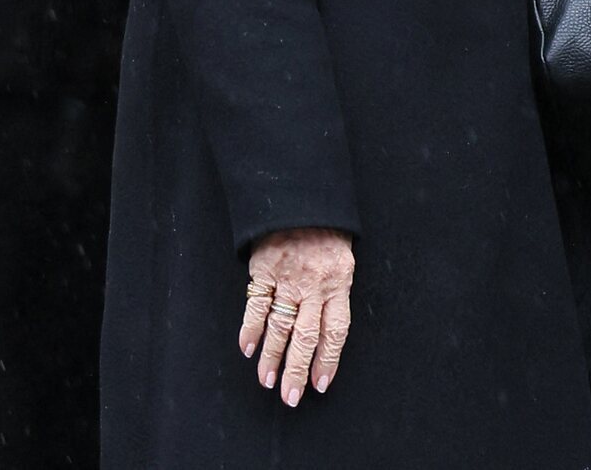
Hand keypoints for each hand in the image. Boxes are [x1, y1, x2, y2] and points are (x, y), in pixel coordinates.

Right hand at [239, 227, 353, 407]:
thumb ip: (336, 293)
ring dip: (271, 357)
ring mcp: (288, 277)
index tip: (320, 384)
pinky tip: (247, 348)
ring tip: (267, 381)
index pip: (335, 331)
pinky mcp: (264, 268)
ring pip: (279, 326)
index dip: (328, 360)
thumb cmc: (326, 230)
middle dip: (297, 370)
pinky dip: (250, 328)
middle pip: (306, 336)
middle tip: (290, 397)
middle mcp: (314, 284)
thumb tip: (326, 335)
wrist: (301, 194)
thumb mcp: (342, 259)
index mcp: (339, 281)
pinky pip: (256, 304)